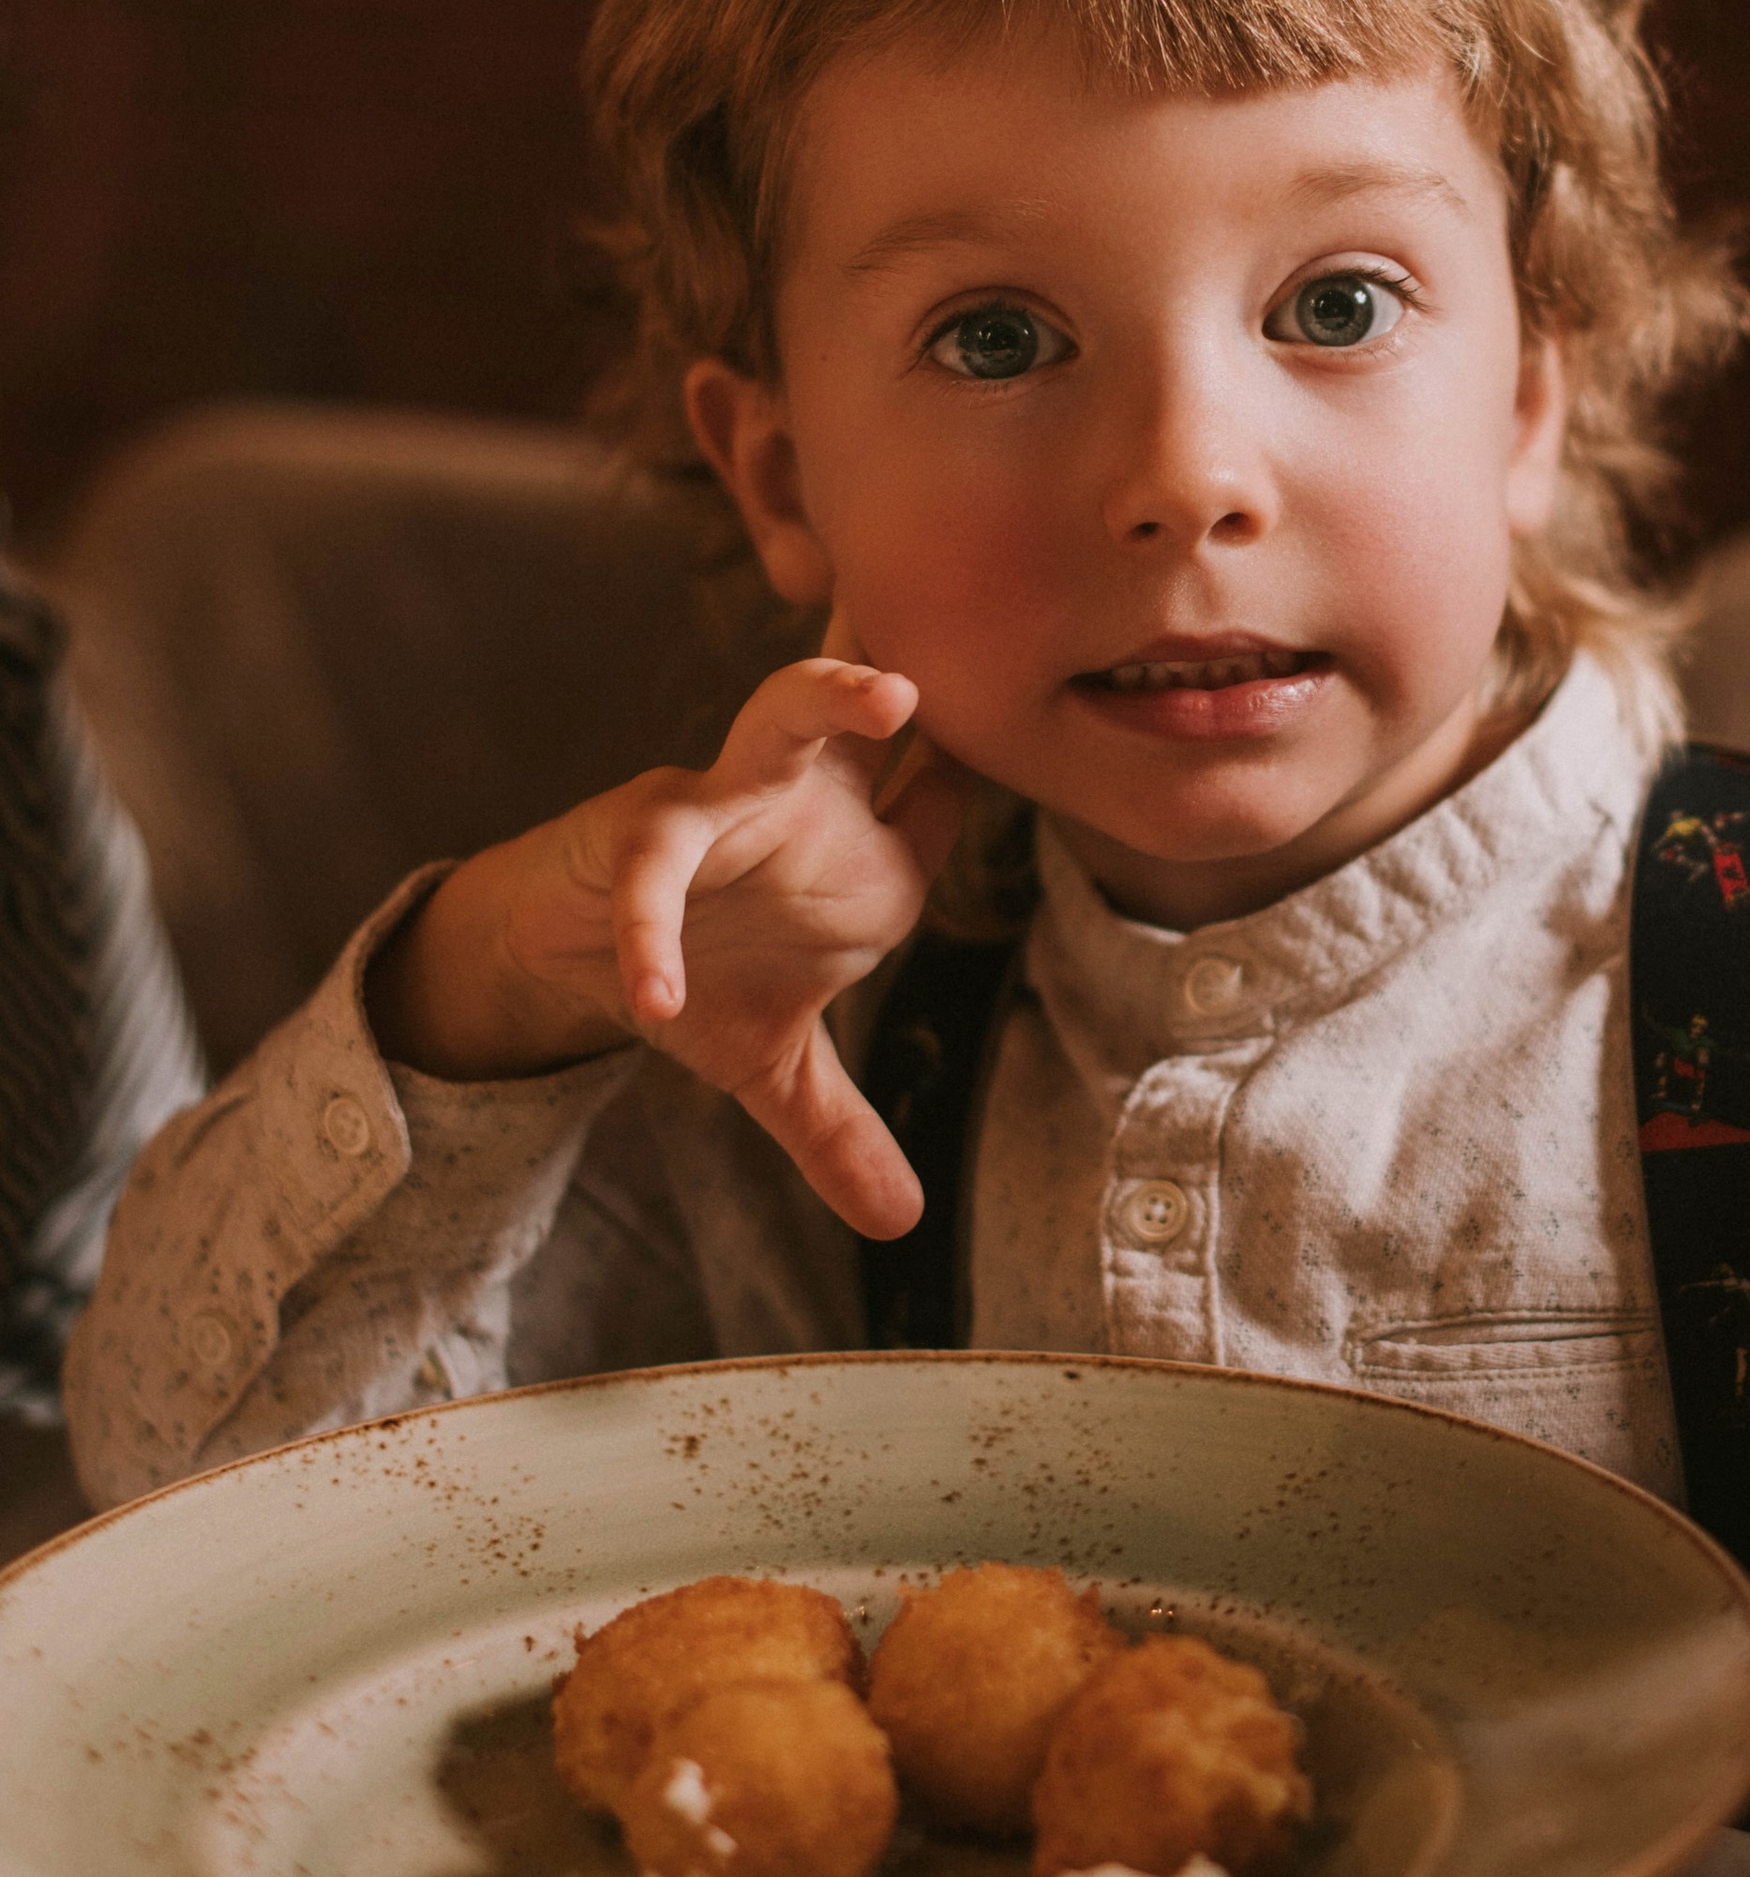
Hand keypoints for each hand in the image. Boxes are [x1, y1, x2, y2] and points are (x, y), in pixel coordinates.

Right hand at [367, 649, 976, 1235]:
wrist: (567, 946)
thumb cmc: (696, 965)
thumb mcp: (774, 1064)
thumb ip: (839, 1135)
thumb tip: (902, 1227)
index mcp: (858, 847)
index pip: (947, 793)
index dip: (990, 773)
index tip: (1056, 733)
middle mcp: (807, 805)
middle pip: (882, 717)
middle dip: (947, 676)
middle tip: (1020, 649)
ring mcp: (725, 803)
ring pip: (781, 716)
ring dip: (831, 695)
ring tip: (887, 693)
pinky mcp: (637, 832)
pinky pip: (655, 867)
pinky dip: (654, 932)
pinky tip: (656, 994)